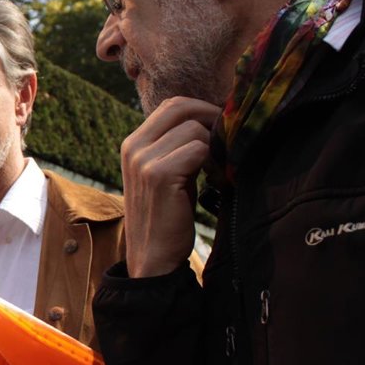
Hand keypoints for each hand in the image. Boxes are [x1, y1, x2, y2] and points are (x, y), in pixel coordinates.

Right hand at [120, 96, 220, 277]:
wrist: (152, 259)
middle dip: (212, 117)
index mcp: (132, 144)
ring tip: (220, 169)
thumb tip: (215, 120)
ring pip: (194, 129)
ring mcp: (143, 160)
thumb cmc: (166, 217)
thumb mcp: (165, 175)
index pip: (172, 105)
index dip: (202, 109)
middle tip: (231, 139)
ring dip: (215, 146)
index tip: (223, 125)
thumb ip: (177, 147)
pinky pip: (198, 150)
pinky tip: (216, 181)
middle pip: (181, 107)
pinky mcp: (158, 175)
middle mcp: (133, 147)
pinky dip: (214, 162)